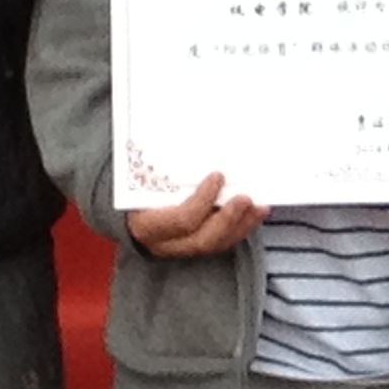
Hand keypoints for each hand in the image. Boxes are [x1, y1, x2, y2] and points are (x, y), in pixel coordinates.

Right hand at [125, 169, 264, 257]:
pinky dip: (240, 228)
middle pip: (202, 240)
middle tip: (246, 198)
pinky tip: (253, 213)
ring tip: (260, 206)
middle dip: (229, 219)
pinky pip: (221, 244)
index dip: (203, 200)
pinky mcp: (194, 249)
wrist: (129, 213)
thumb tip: (194, 138)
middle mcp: (164, 244)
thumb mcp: (144, 179)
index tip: (218, 176)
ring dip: (242, 225)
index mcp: (147, 225)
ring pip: (216, 245)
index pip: (181, 220)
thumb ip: (165, 169)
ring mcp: (180, 250)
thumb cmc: (135, 190)